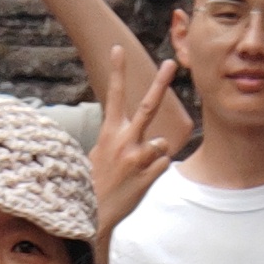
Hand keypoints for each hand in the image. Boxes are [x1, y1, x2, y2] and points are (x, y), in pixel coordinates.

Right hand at [89, 56, 180, 239]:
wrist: (93, 215)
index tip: (119, 48)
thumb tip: (133, 133)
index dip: (117, 71)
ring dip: (155, 153)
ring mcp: (136, 158)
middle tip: (171, 63)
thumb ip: (118, 139)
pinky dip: (156, 170)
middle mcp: (123, 141)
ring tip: (138, 168)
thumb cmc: (94, 183)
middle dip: (161, 83)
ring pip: (162, 142)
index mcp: (109, 133)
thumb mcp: (99, 154)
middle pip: (148, 105)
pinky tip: (140, 180)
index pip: (114, 95)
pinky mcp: (148, 176)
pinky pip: (164, 163)